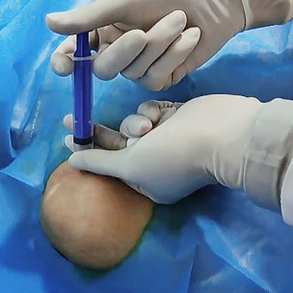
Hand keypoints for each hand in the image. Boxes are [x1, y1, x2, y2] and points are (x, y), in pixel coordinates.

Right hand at [47, 0, 292, 90]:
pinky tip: (190, 36)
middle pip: (103, 69)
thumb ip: (88, 17)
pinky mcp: (163, 77)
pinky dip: (174, 55)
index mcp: (103, 30)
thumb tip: (49, 22)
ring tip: (179, 19)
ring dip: (159, 44)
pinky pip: (157, 77)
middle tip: (141, 32)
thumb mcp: (126, 0)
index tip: (63, 65)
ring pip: (133, 72)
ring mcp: (141, 67)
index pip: (74, 53)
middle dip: (124, 52)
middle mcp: (118, 51)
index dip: (66, 61)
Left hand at [63, 95, 292, 208]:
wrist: (225, 133)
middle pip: (118, 144)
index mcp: (146, 182)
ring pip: (134, 123)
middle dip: (97, 132)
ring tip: (151, 125)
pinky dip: (153, 109)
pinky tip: (165, 114)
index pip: (110, 165)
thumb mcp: (131, 164)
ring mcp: (168, 138)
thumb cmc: (175, 155)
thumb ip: (100, 162)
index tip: (67, 136)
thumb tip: (71, 163)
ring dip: (135, 121)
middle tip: (69, 117)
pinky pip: (152, 109)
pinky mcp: (178, 116)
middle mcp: (156, 162)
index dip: (88, 151)